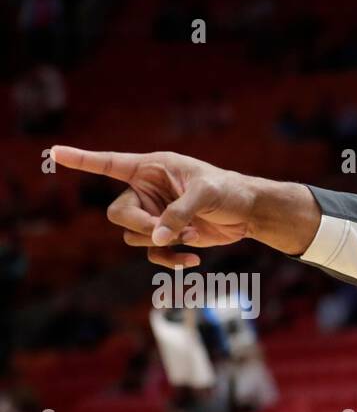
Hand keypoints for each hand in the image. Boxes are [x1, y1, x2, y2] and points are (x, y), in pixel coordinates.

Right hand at [51, 147, 257, 267]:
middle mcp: (145, 191)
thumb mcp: (205, 195)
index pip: (108, 163)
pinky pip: (152, 253)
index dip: (80, 159)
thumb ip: (178, 213)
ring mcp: (154, 215)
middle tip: (165, 230)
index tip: (53, 151)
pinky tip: (193, 260)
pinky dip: (169, 259)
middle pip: (117, 215)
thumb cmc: (229, 191)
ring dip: (161, 243)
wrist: (248, 212)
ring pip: (133, 237)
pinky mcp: (166, 236)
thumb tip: (157, 238)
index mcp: (150, 168)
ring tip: (193, 235)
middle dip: (140, 226)